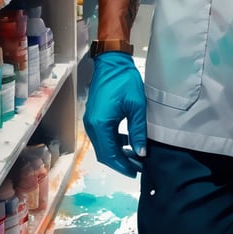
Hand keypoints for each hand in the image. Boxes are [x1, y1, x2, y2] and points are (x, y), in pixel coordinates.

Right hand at [83, 51, 147, 176]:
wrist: (112, 61)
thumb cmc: (124, 80)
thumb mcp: (136, 105)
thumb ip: (138, 131)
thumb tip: (141, 153)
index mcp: (100, 125)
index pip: (110, 154)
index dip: (123, 166)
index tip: (137, 171)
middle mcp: (92, 126)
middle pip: (105, 153)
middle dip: (121, 162)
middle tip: (139, 166)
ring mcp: (91, 121)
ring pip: (104, 145)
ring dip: (118, 152)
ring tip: (136, 155)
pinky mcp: (95, 116)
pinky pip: (103, 136)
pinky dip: (114, 142)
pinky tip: (127, 141)